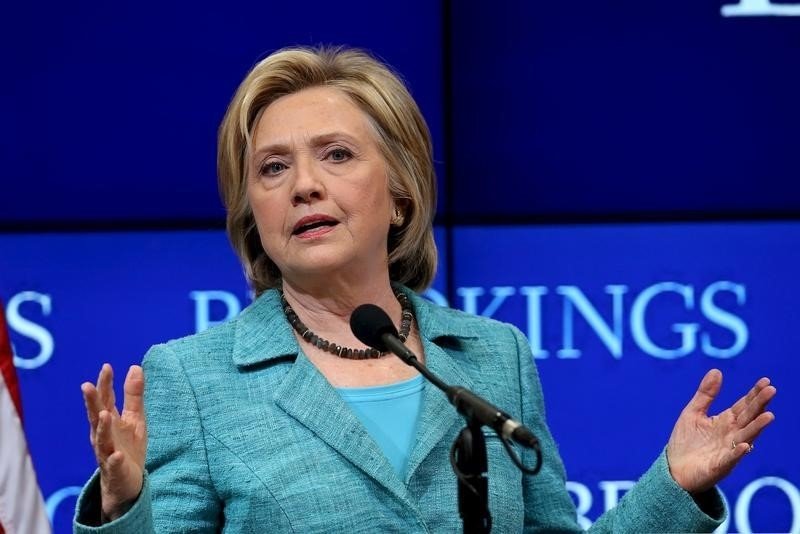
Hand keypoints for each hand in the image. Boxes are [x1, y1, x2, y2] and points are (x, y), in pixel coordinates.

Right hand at [81, 363, 147, 520]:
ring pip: (102, 440)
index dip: (105, 384)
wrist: (125, 482)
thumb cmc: (127, 446)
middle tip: (87, 386)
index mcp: (109, 421)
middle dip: (92, 402)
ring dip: (102, 427)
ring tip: (105, 414)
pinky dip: (115, 460)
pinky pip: (114, 465)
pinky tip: (117, 455)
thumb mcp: (135, 418)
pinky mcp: (115, 470)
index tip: (107, 367)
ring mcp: (107, 453)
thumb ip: (133, 395)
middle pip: (96, 416)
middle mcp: (103, 435)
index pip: (105, 399)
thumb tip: (135, 366)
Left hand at [666, 369, 775, 493]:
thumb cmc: (686, 441)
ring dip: (757, 427)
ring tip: (769, 415)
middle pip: (748, 417)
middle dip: (760, 405)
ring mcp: (728, 450)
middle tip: (771, 390)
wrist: (674, 469)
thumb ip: (706, 394)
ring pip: (746, 436)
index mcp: (725, 422)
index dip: (754, 394)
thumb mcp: (693, 412)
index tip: (766, 381)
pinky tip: (745, 445)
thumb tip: (717, 370)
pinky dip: (738, 452)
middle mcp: (731, 435)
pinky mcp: (720, 466)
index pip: (743, 405)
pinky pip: (731, 458)